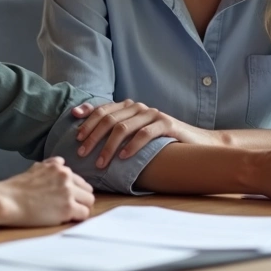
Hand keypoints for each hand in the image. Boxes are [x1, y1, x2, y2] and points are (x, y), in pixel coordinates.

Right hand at [0, 157, 94, 226]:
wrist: (7, 201)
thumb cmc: (16, 188)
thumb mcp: (35, 168)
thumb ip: (50, 164)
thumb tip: (61, 161)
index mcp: (59, 167)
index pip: (79, 180)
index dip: (75, 191)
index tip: (67, 198)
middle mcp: (66, 177)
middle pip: (88, 190)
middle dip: (80, 199)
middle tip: (67, 207)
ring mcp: (68, 192)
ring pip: (89, 201)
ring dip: (80, 208)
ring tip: (66, 214)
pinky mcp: (67, 208)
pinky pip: (84, 214)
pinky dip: (77, 218)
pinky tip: (65, 219)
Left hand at [72, 100, 214, 167]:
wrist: (194, 142)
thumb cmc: (159, 142)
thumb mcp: (134, 136)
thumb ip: (116, 132)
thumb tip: (87, 141)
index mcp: (129, 107)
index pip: (102, 109)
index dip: (87, 120)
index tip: (76, 135)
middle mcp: (139, 107)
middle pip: (109, 119)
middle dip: (93, 137)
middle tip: (82, 153)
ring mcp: (153, 114)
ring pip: (123, 127)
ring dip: (108, 146)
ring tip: (100, 163)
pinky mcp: (166, 124)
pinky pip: (144, 134)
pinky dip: (132, 146)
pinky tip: (123, 158)